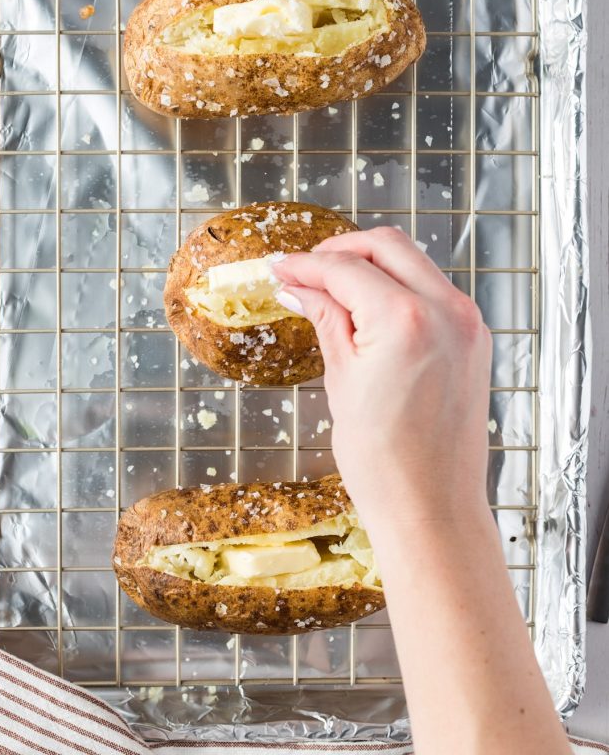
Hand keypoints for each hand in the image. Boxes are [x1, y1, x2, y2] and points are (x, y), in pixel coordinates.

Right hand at [272, 227, 492, 532]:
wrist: (432, 508)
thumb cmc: (385, 462)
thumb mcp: (342, 380)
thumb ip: (326, 320)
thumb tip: (300, 289)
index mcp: (406, 319)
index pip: (346, 269)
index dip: (306, 266)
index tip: (280, 268)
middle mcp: (445, 310)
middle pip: (387, 246)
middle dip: (342, 251)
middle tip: (305, 271)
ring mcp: (467, 323)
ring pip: (414, 262)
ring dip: (372, 265)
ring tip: (332, 289)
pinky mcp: (474, 338)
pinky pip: (432, 290)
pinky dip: (398, 287)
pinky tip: (368, 308)